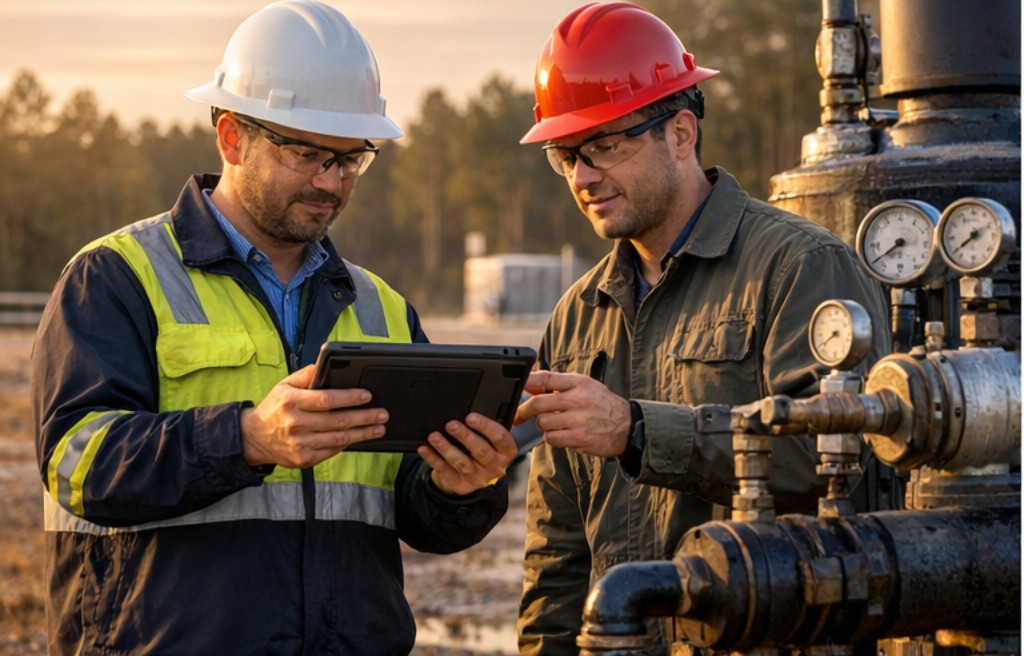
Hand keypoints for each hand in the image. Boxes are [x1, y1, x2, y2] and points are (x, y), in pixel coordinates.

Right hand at [240, 365, 388, 467]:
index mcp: (292, 402)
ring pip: (339, 439)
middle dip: (364, 417)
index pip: (327, 400)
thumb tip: (326, 364)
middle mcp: (296, 423)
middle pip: (337, 421)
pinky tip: (360, 437)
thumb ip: (307, 374)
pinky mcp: (304, 459)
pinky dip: (348, 444)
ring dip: (362, 433)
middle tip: (382, 414)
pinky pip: (332, 450)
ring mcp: (300, 444)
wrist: (253, 438)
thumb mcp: (285, 385)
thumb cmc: (275, 408)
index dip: (350, 398)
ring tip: (379, 428)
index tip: (367, 396)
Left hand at [417, 413, 517, 495]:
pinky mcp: (461, 485)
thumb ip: (486, 428)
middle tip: (451, 424)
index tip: (471, 416)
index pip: (500, 438)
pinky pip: (445, 471)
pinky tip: (425, 448)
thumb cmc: (484, 449)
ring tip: (434, 437)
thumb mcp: (491, 440)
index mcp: (506, 452)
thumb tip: (469, 409)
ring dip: (446, 448)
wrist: (475, 476)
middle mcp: (495, 466)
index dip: (485, 426)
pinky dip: (433, 459)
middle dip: (465, 436)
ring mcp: (478, 478)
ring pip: (461, 462)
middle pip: (481, 451)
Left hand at [513, 370, 630, 456]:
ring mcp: (578, 419)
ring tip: (553, 424)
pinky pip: (551, 438)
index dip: (526, 382)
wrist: (628, 426)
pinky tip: (562, 434)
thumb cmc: (602, 404)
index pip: (545, 378)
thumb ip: (557, 384)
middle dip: (523, 411)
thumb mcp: (584, 386)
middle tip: (518, 415)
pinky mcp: (579, 438)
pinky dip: (552, 437)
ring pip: (542, 422)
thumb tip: (530, 384)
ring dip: (542, 425)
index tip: (516, 388)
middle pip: (538, 403)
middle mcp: (578, 399)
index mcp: (578, 383)